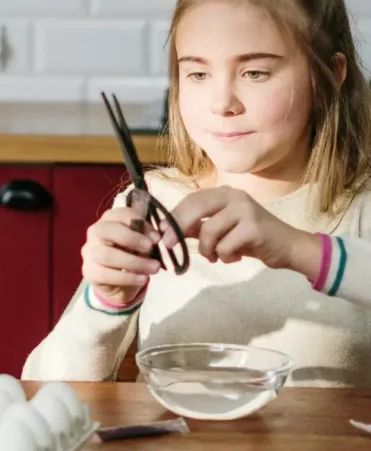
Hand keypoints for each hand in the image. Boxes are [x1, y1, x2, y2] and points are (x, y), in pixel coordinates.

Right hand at [82, 203, 160, 304]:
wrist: (119, 283)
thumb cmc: (132, 255)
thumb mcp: (143, 243)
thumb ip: (149, 237)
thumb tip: (156, 237)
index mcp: (109, 220)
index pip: (120, 214)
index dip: (139, 223)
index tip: (156, 237)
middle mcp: (95, 233)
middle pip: (106, 230)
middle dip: (131, 238)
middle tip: (150, 249)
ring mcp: (89, 252)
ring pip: (105, 255)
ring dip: (133, 262)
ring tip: (153, 268)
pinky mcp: (89, 272)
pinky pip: (105, 275)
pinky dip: (127, 277)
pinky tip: (142, 278)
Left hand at [170, 186, 318, 272]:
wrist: (288, 247)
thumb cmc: (251, 238)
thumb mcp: (222, 229)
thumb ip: (198, 226)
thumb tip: (168, 230)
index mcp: (224, 193)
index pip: (191, 200)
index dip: (173, 216)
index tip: (160, 232)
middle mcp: (234, 195)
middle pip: (195, 208)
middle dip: (178, 229)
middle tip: (168, 246)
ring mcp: (245, 209)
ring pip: (209, 232)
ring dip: (208, 251)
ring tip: (217, 256)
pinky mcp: (253, 227)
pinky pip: (225, 246)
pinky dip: (225, 257)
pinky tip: (235, 257)